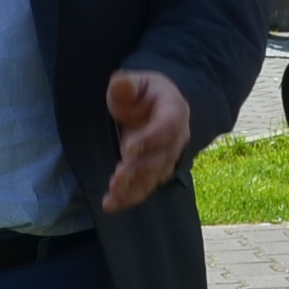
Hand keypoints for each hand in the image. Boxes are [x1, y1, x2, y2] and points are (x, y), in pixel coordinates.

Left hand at [101, 70, 189, 210]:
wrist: (154, 108)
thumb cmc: (142, 94)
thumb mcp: (133, 83)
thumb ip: (126, 85)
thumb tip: (120, 84)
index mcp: (174, 110)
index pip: (168, 126)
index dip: (150, 139)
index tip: (128, 149)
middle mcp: (177, 137)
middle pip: (162, 157)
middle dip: (139, 169)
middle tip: (117, 177)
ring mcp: (169, 157)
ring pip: (155, 176)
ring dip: (134, 188)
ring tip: (112, 195)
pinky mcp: (156, 172)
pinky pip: (147, 187)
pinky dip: (129, 198)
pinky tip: (111, 204)